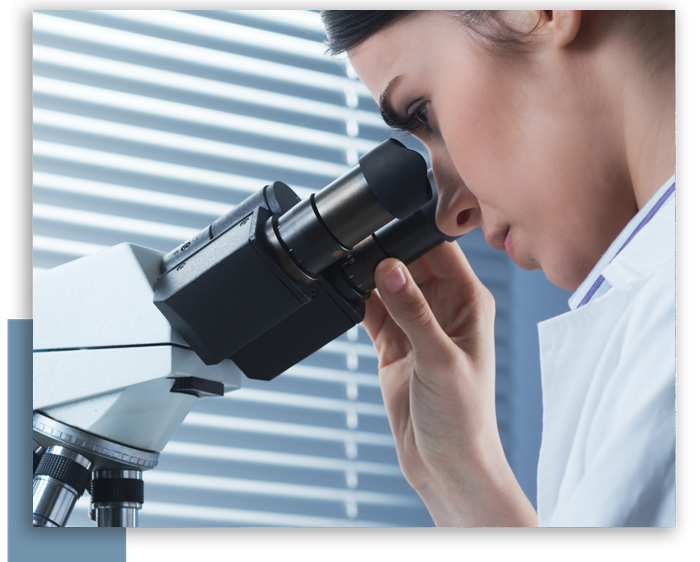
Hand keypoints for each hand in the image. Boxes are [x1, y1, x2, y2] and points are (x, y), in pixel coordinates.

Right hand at [363, 241, 535, 525]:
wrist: (446, 463)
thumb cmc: (465, 417)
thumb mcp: (440, 359)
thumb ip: (414, 312)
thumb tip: (390, 268)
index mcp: (468, 302)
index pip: (441, 250)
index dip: (414, 235)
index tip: (383, 226)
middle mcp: (443, 307)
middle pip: (410, 262)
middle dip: (385, 253)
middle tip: (357, 249)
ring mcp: (416, 325)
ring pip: (388, 284)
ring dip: (368, 277)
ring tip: (348, 270)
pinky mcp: (394, 344)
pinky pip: (372, 311)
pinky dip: (358, 302)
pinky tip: (346, 295)